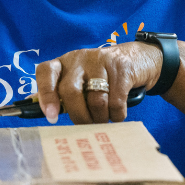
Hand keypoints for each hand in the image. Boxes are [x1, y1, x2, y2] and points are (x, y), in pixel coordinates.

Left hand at [34, 42, 161, 124]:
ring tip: (103, 121)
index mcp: (65, 62)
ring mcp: (101, 62)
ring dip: (100, 118)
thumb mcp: (81, 79)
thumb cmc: (103, 76)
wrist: (138, 58)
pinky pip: (116, 101)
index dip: (45, 95)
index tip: (51, 117)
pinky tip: (117, 115)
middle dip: (78, 115)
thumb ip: (64, 94)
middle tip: (86, 127)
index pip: (46, 72)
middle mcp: (80, 59)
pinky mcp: (122, 69)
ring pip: (95, 100)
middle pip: (70, 91)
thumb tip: (46, 113)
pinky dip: (116, 115)